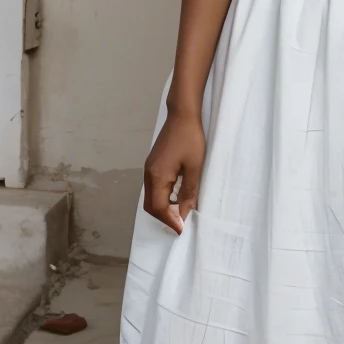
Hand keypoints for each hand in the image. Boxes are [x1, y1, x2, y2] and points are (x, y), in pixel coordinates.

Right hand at [143, 109, 205, 233]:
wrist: (182, 114)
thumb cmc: (190, 138)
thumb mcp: (195, 166)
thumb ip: (189, 191)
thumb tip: (184, 213)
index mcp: (157, 176)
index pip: (158, 208)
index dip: (170, 220)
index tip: (182, 230)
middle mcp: (149, 174)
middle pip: (150, 205)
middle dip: (164, 217)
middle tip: (180, 223)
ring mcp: (149, 168)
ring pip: (151, 197)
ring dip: (163, 207)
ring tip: (180, 212)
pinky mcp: (153, 163)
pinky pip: (154, 187)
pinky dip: (163, 196)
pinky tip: (176, 196)